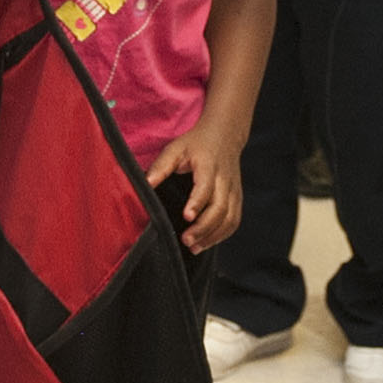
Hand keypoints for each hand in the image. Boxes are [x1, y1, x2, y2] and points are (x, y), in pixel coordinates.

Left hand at [145, 122, 242, 252]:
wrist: (225, 134)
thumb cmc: (196, 143)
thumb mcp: (175, 149)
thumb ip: (161, 167)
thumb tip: (145, 185)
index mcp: (208, 165)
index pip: (205, 187)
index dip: (197, 202)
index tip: (186, 217)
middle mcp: (224, 179)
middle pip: (220, 207)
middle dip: (204, 227)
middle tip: (186, 240)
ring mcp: (234, 189)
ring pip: (230, 217)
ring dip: (214, 236)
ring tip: (194, 247)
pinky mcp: (237, 197)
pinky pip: (234, 220)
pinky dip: (223, 235)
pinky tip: (207, 243)